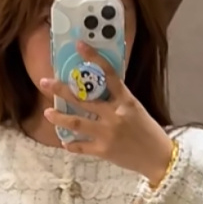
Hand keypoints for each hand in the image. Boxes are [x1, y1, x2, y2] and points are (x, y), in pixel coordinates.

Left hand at [41, 43, 174, 184]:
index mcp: (126, 100)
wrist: (159, 158)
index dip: (94, 58)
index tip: (80, 45)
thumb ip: (118, 99)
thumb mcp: (136, 109)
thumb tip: (98, 88)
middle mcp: (114, 115)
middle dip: (60, 90)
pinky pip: (81, 146)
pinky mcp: (104, 151)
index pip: (109, 74)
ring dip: (59, 117)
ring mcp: (107, 133)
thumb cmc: (148, 131)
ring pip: (76, 123)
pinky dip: (71, 144)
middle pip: (82, 99)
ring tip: (47, 113)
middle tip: (44, 82)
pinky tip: (64, 141)